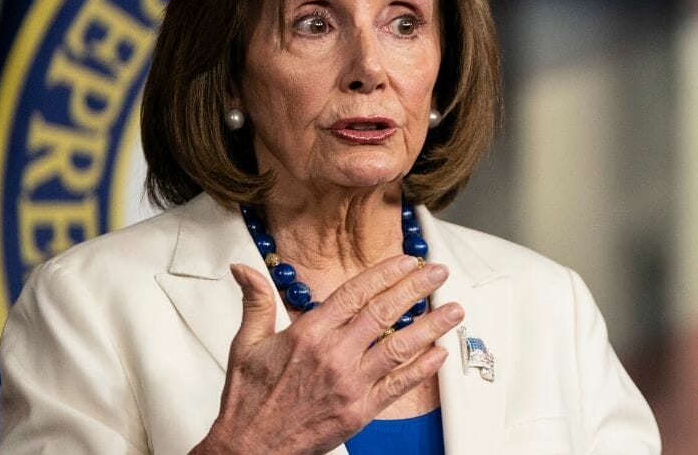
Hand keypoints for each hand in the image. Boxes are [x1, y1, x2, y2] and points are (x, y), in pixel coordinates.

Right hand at [191, 255, 463, 454]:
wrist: (250, 448)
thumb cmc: (249, 400)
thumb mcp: (246, 344)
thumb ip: (256, 302)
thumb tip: (244, 269)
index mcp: (308, 333)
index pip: (355, 293)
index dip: (385, 273)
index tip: (406, 261)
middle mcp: (333, 355)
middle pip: (383, 313)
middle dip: (415, 289)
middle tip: (437, 273)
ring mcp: (349, 384)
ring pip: (399, 347)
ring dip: (431, 326)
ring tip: (454, 310)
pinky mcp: (359, 411)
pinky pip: (398, 386)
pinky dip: (422, 369)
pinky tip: (439, 353)